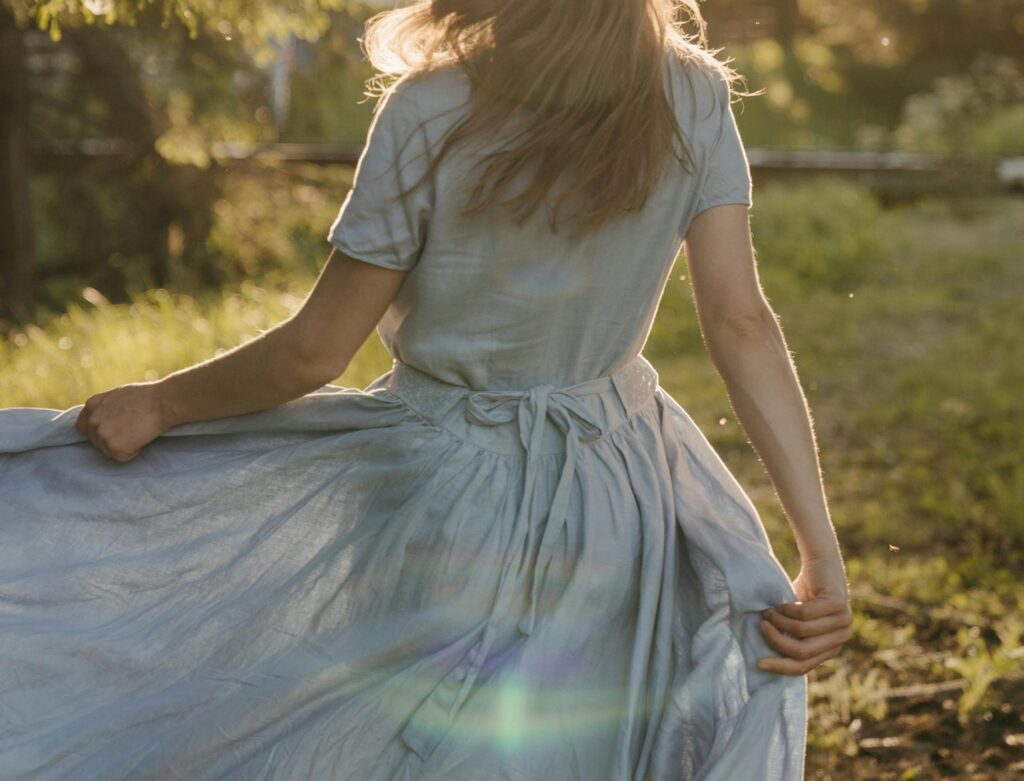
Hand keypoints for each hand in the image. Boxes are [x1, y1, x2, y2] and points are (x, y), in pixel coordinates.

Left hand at [74, 381, 170, 462]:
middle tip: (132, 431)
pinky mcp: (113, 446)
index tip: (111, 432)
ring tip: (138, 432)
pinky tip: (141, 439)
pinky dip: (133, 452)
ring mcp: (101, 434)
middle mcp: (92, 420)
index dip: (97, 431)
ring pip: (108, 451)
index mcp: (92, 405)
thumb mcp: (118, 396)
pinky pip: (122, 458)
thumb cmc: (148, 397)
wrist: (162, 402)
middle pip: (96, 442)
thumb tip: (106, 418)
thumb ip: (106, 408)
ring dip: (123, 447)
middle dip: (112, 440)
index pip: (83, 427)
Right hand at [757, 554, 851, 675]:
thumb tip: (765, 661)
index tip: (759, 663)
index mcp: (831, 648)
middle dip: (776, 640)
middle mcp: (842, 638)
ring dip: (778, 621)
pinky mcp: (838, 604)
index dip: (780, 666)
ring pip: (801, 632)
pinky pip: (804, 614)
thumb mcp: (796, 623)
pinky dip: (786, 609)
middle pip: (802, 652)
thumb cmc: (803, 595)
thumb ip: (791, 639)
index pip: (804, 666)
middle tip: (762, 626)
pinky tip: (779, 603)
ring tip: (767, 612)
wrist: (821, 564)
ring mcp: (843, 621)